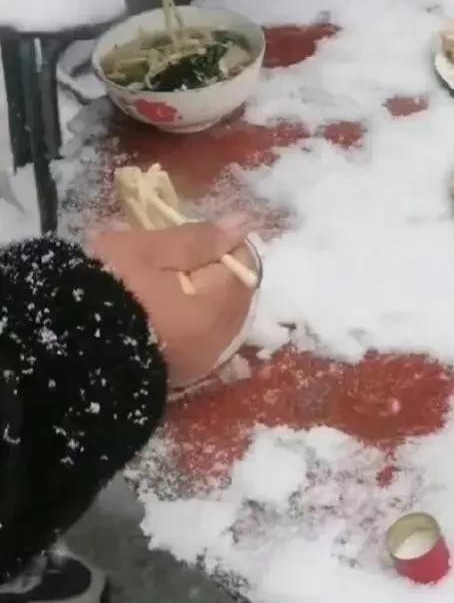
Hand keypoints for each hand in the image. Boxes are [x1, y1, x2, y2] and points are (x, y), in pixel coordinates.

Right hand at [90, 215, 257, 388]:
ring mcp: (197, 365)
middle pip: (234, 295)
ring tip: (159, 286)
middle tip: (168, 262)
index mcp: (217, 308)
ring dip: (200, 298)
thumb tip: (245, 223)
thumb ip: (200, 239)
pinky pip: (198, 341)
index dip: (219, 246)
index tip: (185, 242)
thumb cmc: (105, 289)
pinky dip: (187, 323)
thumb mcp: (149, 250)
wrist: (59, 351)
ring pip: (218, 319)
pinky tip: (157, 313)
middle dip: (211, 273)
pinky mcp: (174, 379)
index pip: (244, 264)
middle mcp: (217, 343)